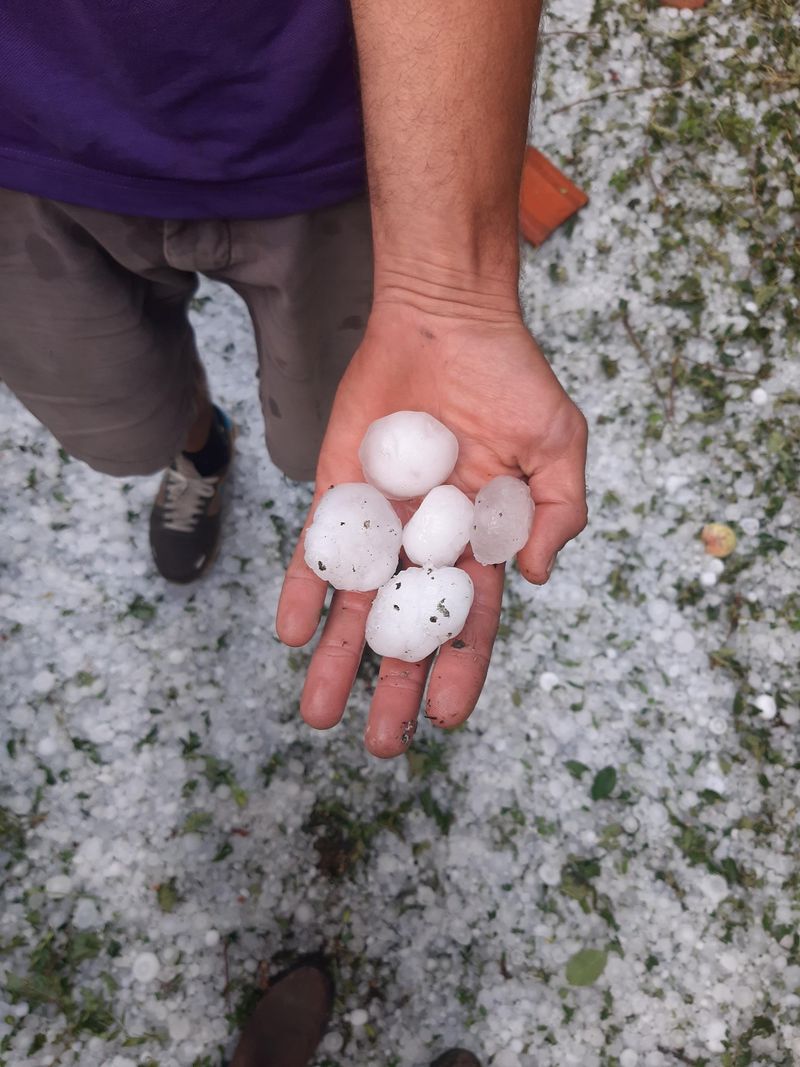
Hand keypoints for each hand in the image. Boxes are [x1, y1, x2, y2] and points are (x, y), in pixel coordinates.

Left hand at [276, 300, 586, 756]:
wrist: (445, 318)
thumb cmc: (510, 378)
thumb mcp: (557, 444)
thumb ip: (559, 511)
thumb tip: (535, 576)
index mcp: (480, 540)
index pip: (469, 620)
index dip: (458, 669)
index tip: (444, 718)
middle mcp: (426, 540)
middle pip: (407, 627)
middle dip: (392, 686)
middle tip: (379, 746)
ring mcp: (381, 517)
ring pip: (356, 601)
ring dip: (335, 657)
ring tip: (316, 714)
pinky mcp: (339, 488)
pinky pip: (318, 547)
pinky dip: (304, 586)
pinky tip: (291, 631)